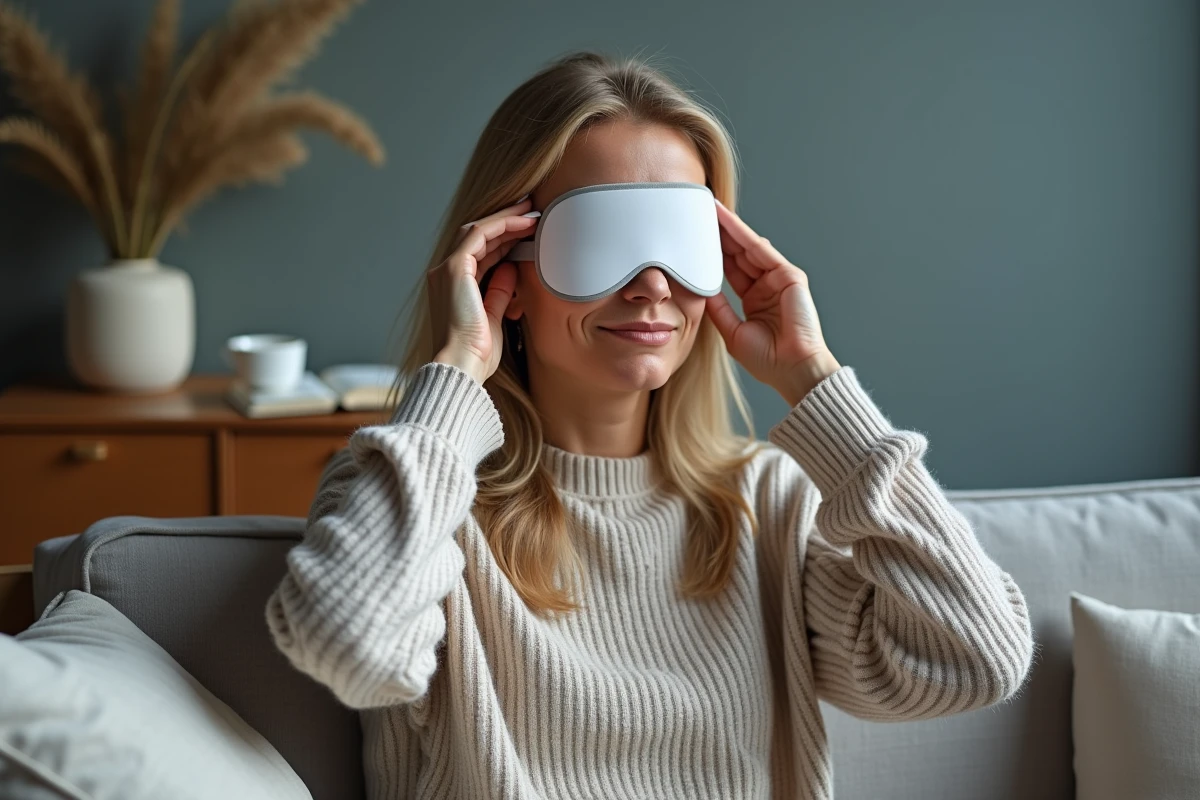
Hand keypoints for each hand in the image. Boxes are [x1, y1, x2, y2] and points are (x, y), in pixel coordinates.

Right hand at [429, 195, 539, 383]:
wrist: (462, 365)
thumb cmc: (476, 352)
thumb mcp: (494, 316)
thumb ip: (499, 291)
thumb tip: (511, 268)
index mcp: (453, 288)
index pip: (480, 253)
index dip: (504, 239)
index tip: (527, 231)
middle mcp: (445, 274)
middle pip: (477, 236)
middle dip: (505, 222)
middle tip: (531, 210)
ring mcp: (447, 270)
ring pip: (478, 230)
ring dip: (505, 218)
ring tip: (530, 210)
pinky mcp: (455, 269)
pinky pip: (479, 235)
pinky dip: (502, 225)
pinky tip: (523, 222)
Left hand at [704, 198, 841, 405]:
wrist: (792, 370)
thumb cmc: (767, 360)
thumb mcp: (732, 331)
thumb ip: (718, 308)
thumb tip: (700, 289)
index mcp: (755, 299)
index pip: (731, 269)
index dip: (713, 253)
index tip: (694, 238)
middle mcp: (767, 285)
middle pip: (738, 253)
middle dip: (720, 233)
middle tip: (699, 212)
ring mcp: (780, 278)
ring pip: (749, 246)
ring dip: (729, 227)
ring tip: (710, 209)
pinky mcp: (790, 276)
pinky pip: (761, 250)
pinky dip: (743, 235)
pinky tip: (727, 222)